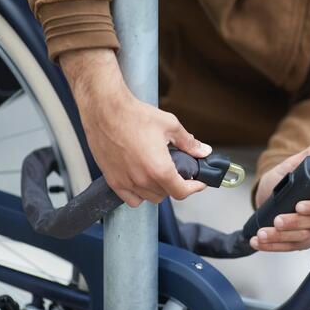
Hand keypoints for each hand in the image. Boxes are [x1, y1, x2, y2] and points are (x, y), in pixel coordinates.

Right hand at [59, 48, 211, 205]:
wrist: (105, 110)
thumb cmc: (135, 115)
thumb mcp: (170, 125)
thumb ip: (189, 142)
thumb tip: (203, 151)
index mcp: (159, 169)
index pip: (182, 192)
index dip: (194, 188)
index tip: (198, 182)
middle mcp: (142, 180)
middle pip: (167, 194)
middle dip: (177, 184)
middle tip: (178, 171)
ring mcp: (126, 182)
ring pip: (150, 198)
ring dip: (159, 189)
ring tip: (160, 173)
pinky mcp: (112, 180)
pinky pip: (131, 199)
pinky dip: (139, 194)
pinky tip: (142, 180)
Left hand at [251, 145, 309, 251]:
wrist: (268, 193)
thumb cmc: (281, 178)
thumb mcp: (289, 165)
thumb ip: (306, 156)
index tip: (298, 206)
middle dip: (294, 224)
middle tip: (276, 220)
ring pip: (302, 238)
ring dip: (280, 238)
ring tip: (261, 234)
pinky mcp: (303, 240)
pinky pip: (291, 247)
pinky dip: (273, 247)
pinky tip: (259, 243)